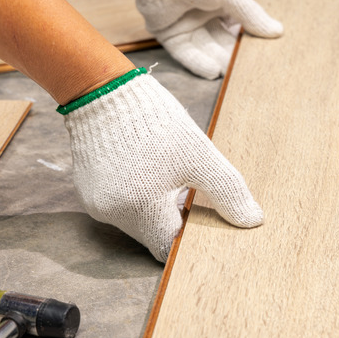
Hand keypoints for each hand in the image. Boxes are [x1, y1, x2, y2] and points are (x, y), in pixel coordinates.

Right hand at [62, 69, 262, 261]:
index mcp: (141, 209)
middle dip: (174, 220)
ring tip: (170, 179)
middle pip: (152, 235)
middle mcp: (112, 214)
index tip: (203, 220)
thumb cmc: (155, 122)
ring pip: (137, 221)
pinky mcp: (86, 190)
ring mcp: (96, 203)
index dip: (190, 238)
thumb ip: (227, 191)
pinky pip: (120, 205)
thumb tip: (252, 219)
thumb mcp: (200, 155)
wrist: (104, 90)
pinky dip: (138, 197)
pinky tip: (149, 172)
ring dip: (156, 208)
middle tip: (191, 195)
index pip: (169, 247)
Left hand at [126, 0, 282, 78]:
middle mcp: (203, 14)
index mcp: (220, 1)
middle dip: (235, 56)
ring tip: (233, 75)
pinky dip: (198, 63)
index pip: (239, 25)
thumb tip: (277, 32)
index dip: (251, 39)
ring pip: (207, 49)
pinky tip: (212, 71)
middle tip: (252, 72)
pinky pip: (185, 54)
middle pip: (223, 41)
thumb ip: (251, 15)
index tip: (265, 55)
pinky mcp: (168, 35)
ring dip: (219, 62)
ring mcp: (186, 25)